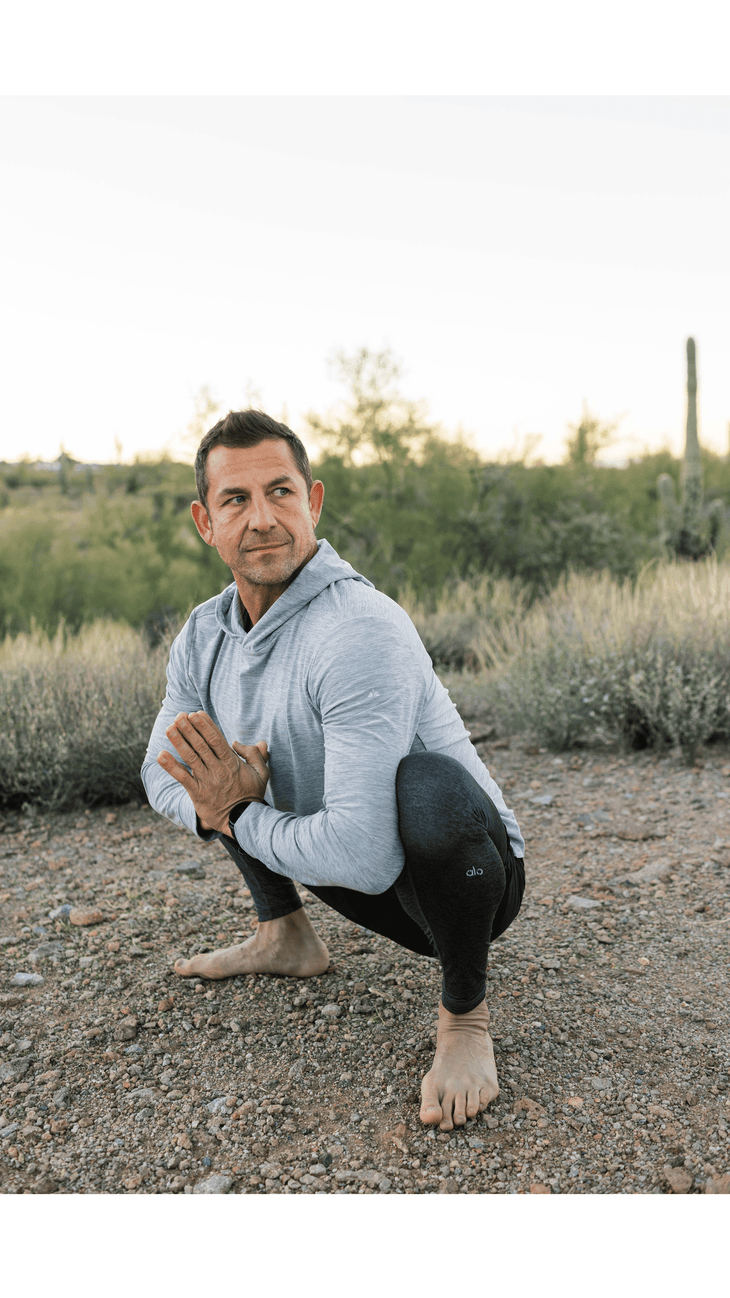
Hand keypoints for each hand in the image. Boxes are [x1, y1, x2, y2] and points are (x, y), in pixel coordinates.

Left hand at [156, 711, 269, 833]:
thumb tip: (246, 741)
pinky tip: (160, 755)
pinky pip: (182, 778)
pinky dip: (171, 766)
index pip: (217, 740)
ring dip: (179, 741)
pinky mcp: (197, 793)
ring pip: (191, 757)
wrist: (244, 821)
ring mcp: (207, 781)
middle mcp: (218, 769)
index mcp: (232, 763)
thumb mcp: (262, 773)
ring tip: (169, 727)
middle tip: (179, 716)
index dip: (205, 726)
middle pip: (201, 745)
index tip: (196, 713)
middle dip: (189, 729)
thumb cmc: (251, 795)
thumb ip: (256, 755)